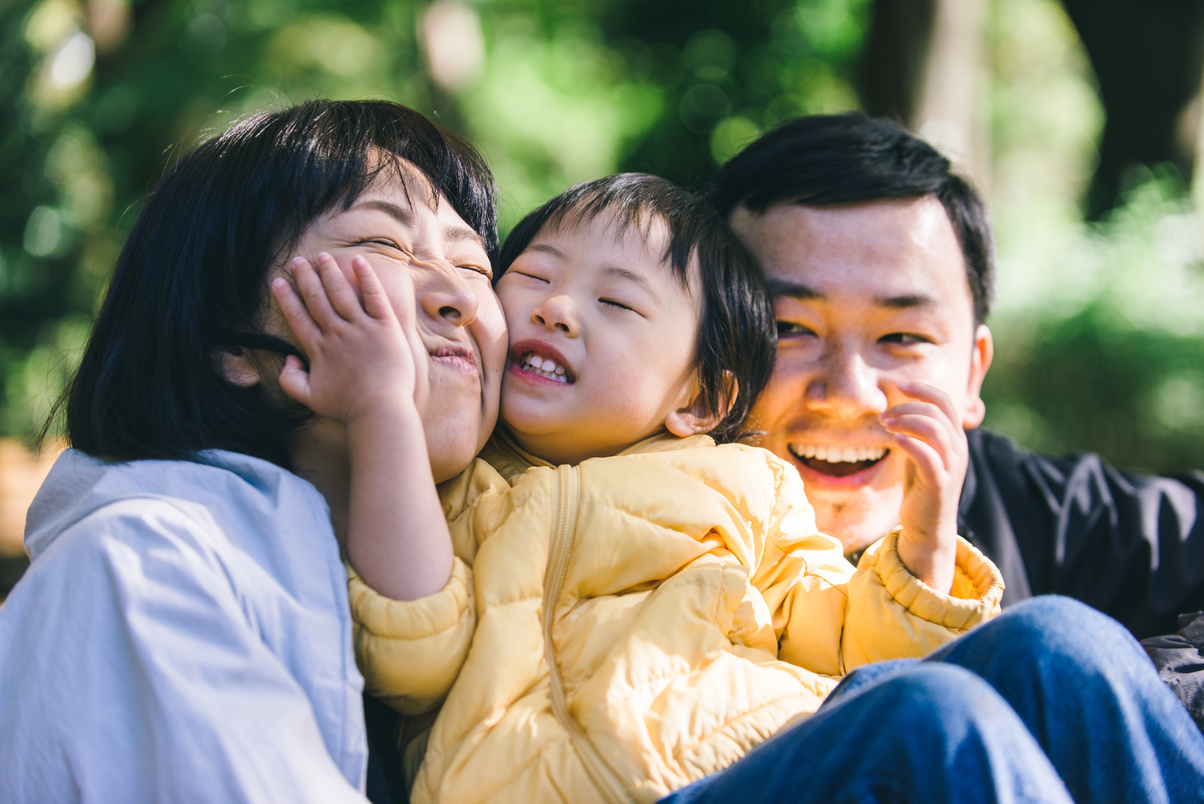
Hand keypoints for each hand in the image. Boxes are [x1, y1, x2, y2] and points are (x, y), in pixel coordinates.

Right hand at [271, 252, 428, 425]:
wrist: (379, 411)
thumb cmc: (347, 408)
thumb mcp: (310, 398)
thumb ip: (290, 379)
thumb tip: (288, 358)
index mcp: (319, 349)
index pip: (298, 317)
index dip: (286, 298)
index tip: (277, 282)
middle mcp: (337, 334)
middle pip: (317, 299)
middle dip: (305, 278)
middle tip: (297, 262)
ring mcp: (361, 329)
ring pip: (342, 293)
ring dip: (330, 272)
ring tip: (323, 258)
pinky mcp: (385, 327)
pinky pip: (374, 297)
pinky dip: (366, 278)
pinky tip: (358, 261)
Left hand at [878, 381, 966, 592]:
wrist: (927, 528)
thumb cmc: (921, 489)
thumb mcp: (920, 454)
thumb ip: (916, 433)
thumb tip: (898, 410)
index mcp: (954, 439)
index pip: (945, 401)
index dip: (923, 389)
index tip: (899, 386)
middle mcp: (958, 450)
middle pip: (939, 411)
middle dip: (908, 406)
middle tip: (884, 416)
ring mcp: (951, 467)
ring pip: (935, 430)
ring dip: (907, 421)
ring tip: (886, 425)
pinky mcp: (939, 484)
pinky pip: (928, 457)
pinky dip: (911, 444)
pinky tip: (895, 441)